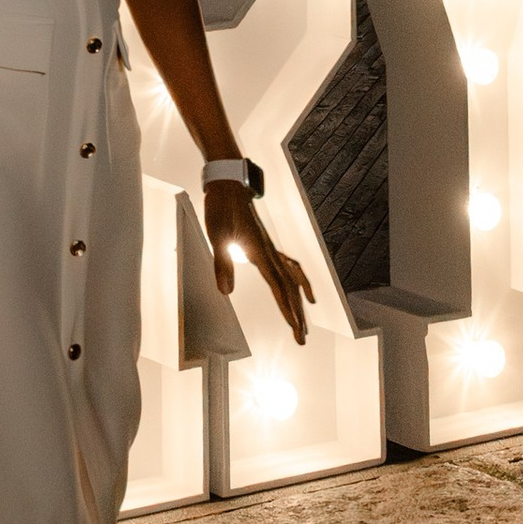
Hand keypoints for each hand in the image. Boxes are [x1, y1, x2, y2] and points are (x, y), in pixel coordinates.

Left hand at [205, 181, 312, 343]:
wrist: (228, 184)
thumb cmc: (221, 208)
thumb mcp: (217, 236)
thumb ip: (222, 264)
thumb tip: (226, 292)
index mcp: (261, 254)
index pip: (279, 289)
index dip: (288, 311)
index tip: (296, 330)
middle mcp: (271, 253)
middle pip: (290, 289)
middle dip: (297, 315)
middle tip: (302, 339)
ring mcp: (270, 248)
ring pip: (292, 279)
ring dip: (299, 301)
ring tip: (305, 319)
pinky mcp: (266, 244)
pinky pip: (289, 266)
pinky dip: (298, 280)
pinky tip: (299, 287)